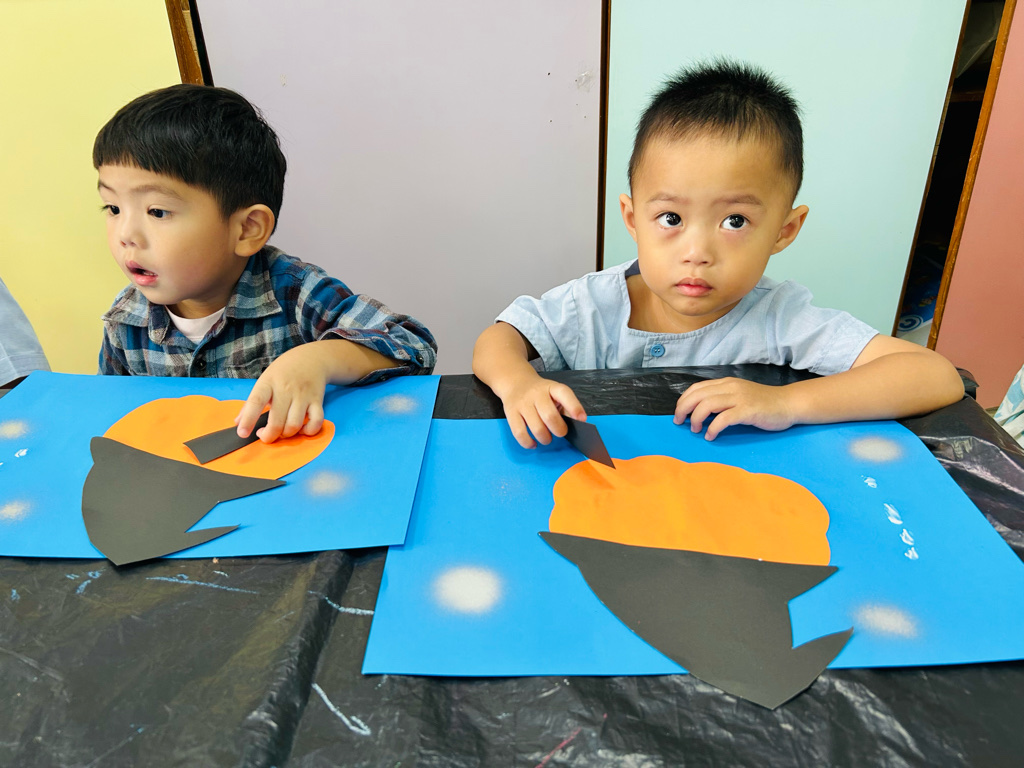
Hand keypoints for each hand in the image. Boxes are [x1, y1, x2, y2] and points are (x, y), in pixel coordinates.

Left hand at [235, 345, 328, 442]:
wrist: (312, 357)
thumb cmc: (284, 371)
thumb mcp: (265, 380)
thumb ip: (251, 402)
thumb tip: (238, 422)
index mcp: (268, 383)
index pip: (256, 402)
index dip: (248, 419)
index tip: (242, 433)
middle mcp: (286, 389)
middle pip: (277, 421)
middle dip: (269, 435)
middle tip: (265, 435)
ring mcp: (303, 396)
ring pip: (294, 425)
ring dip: (287, 435)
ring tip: (282, 432)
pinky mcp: (317, 401)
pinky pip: (316, 422)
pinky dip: (309, 431)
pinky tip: (302, 429)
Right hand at [501, 375, 586, 448]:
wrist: (515, 382)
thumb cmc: (540, 393)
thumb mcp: (554, 393)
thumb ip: (565, 407)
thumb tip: (575, 425)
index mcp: (551, 387)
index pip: (564, 394)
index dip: (574, 407)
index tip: (582, 419)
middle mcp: (536, 394)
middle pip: (550, 416)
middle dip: (559, 430)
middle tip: (560, 432)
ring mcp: (522, 404)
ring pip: (536, 428)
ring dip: (545, 438)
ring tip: (546, 438)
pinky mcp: (511, 414)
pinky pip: (520, 433)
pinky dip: (528, 443)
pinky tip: (533, 443)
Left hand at [673, 377, 796, 440]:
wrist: (788, 404)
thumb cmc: (763, 403)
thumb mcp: (738, 395)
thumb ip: (721, 399)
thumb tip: (699, 411)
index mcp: (726, 383)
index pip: (696, 388)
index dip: (683, 400)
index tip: (678, 413)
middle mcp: (730, 387)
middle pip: (697, 395)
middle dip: (683, 409)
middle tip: (679, 422)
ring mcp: (739, 398)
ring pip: (707, 405)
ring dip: (696, 419)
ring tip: (695, 430)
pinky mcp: (748, 411)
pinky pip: (723, 419)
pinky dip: (713, 428)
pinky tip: (711, 436)